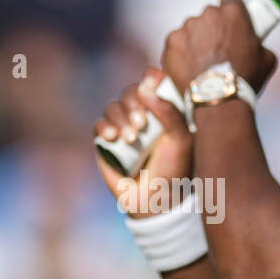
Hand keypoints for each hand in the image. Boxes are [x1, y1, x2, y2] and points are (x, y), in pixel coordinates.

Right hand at [93, 67, 192, 217]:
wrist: (156, 200)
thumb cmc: (175, 169)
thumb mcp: (180, 140)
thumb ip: (169, 112)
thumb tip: (146, 86)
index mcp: (164, 108)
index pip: (154, 81)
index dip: (151, 78)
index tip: (151, 85)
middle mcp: (143, 113)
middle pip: (131, 91)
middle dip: (134, 103)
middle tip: (142, 124)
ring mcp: (123, 126)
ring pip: (113, 106)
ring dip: (120, 118)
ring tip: (131, 138)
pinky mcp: (106, 141)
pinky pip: (99, 124)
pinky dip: (104, 127)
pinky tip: (113, 138)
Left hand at [161, 0, 276, 96]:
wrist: (217, 101)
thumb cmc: (244, 80)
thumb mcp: (266, 60)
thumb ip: (259, 44)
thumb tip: (257, 45)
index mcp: (233, 13)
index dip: (231, 11)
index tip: (231, 23)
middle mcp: (208, 14)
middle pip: (209, 15)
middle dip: (213, 29)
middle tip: (218, 51)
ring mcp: (187, 27)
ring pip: (191, 29)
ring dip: (196, 41)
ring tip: (202, 64)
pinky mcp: (172, 42)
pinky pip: (176, 43)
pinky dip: (180, 53)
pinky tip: (188, 69)